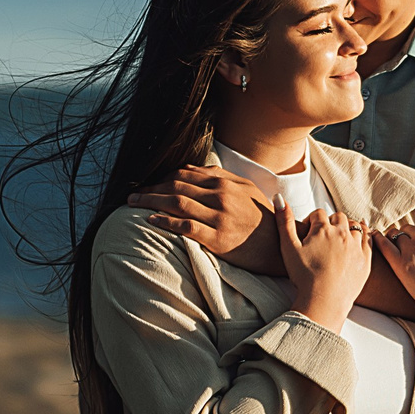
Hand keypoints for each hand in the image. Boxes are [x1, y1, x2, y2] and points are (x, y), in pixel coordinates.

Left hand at [129, 166, 281, 271]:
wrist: (282, 244)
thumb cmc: (263, 217)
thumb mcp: (247, 189)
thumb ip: (222, 178)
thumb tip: (195, 169)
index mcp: (225, 182)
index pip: (185, 174)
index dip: (162, 178)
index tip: (148, 184)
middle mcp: (221, 196)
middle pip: (176, 186)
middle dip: (150, 189)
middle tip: (132, 195)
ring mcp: (219, 217)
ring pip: (177, 203)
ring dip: (151, 202)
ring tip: (133, 204)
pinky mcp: (219, 238)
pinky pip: (186, 227)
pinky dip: (166, 221)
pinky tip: (152, 220)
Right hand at [276, 206, 371, 334]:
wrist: (324, 302)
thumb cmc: (304, 276)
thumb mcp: (288, 248)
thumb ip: (284, 221)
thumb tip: (279, 198)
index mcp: (323, 229)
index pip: (318, 214)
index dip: (312, 221)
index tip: (308, 233)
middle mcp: (342, 234)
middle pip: (338, 217)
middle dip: (330, 223)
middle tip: (323, 237)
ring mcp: (357, 246)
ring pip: (355, 226)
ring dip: (347, 229)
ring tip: (339, 240)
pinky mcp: (366, 260)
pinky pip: (369, 239)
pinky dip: (364, 235)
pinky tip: (357, 240)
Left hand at [374, 202, 414, 374]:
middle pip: (408, 229)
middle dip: (408, 238)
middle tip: (408, 252)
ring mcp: (412, 250)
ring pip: (395, 235)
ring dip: (394, 241)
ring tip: (395, 251)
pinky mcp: (400, 265)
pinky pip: (383, 244)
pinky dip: (378, 239)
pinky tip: (375, 238)